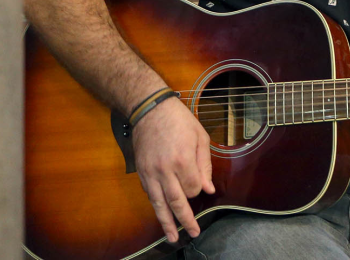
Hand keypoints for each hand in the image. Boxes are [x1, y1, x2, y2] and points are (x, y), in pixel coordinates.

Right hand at [132, 97, 214, 242]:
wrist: (150, 110)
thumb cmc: (179, 121)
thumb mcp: (200, 137)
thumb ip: (205, 165)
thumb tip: (208, 189)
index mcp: (183, 160)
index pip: (193, 188)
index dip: (197, 190)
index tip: (199, 186)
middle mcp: (165, 170)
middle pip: (176, 202)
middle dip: (185, 220)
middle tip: (192, 234)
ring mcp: (150, 173)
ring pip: (159, 204)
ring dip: (166, 223)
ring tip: (171, 238)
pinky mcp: (141, 173)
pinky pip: (150, 195)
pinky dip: (156, 206)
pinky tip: (162, 215)